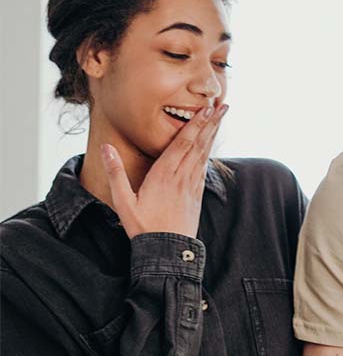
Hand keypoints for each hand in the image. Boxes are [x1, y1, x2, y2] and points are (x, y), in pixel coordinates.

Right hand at [100, 104, 228, 237]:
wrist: (167, 251)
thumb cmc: (143, 227)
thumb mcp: (123, 202)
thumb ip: (115, 173)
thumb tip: (106, 148)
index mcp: (165, 175)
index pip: (183, 143)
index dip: (196, 124)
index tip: (206, 108)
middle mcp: (182, 177)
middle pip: (199, 144)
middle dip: (211, 123)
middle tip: (224, 105)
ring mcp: (192, 185)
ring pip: (204, 153)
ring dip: (213, 133)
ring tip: (221, 117)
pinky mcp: (196, 193)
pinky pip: (204, 167)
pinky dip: (208, 151)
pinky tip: (211, 143)